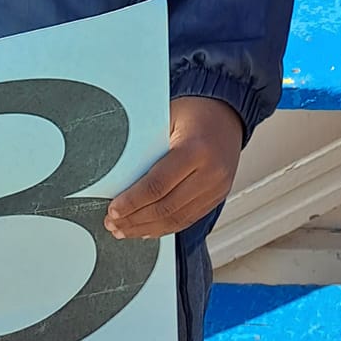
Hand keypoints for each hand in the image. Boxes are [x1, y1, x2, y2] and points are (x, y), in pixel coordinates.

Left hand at [105, 97, 243, 240]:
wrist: (227, 112)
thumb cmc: (196, 110)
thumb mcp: (167, 119)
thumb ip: (147, 148)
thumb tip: (117, 178)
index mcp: (196, 149)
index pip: (157, 186)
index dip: (132, 202)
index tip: (113, 210)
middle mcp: (211, 172)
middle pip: (166, 208)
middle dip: (134, 220)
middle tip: (113, 223)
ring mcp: (217, 187)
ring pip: (176, 220)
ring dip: (146, 228)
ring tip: (125, 230)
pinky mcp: (218, 196)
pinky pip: (188, 219)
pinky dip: (165, 228)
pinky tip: (147, 229)